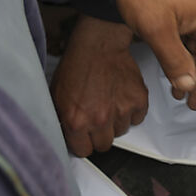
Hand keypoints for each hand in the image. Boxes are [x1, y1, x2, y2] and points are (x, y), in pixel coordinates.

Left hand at [50, 15, 147, 155]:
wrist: (98, 45)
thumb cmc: (76, 66)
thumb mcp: (56, 96)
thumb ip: (62, 120)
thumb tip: (67, 135)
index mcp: (76, 121)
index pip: (84, 151)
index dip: (83, 142)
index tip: (84, 136)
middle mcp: (99, 120)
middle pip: (104, 145)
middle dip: (99, 135)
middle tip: (97, 119)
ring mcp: (121, 111)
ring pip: (121, 131)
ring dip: (116, 122)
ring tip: (109, 104)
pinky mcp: (138, 100)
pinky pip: (137, 118)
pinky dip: (132, 111)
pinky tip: (121, 98)